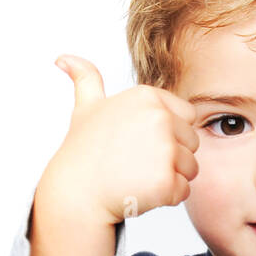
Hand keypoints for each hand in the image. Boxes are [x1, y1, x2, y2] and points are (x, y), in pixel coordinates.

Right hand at [37, 55, 200, 224]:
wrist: (76, 194)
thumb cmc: (83, 152)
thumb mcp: (86, 108)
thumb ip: (86, 79)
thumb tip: (63, 59)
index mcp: (148, 97)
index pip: (187, 116)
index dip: (168, 132)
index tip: (138, 141)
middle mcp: (159, 118)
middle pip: (192, 142)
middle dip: (171, 156)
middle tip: (136, 162)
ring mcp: (164, 150)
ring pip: (191, 167)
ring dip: (170, 177)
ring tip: (138, 176)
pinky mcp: (166, 181)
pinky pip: (184, 190)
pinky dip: (166, 197)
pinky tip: (140, 191)